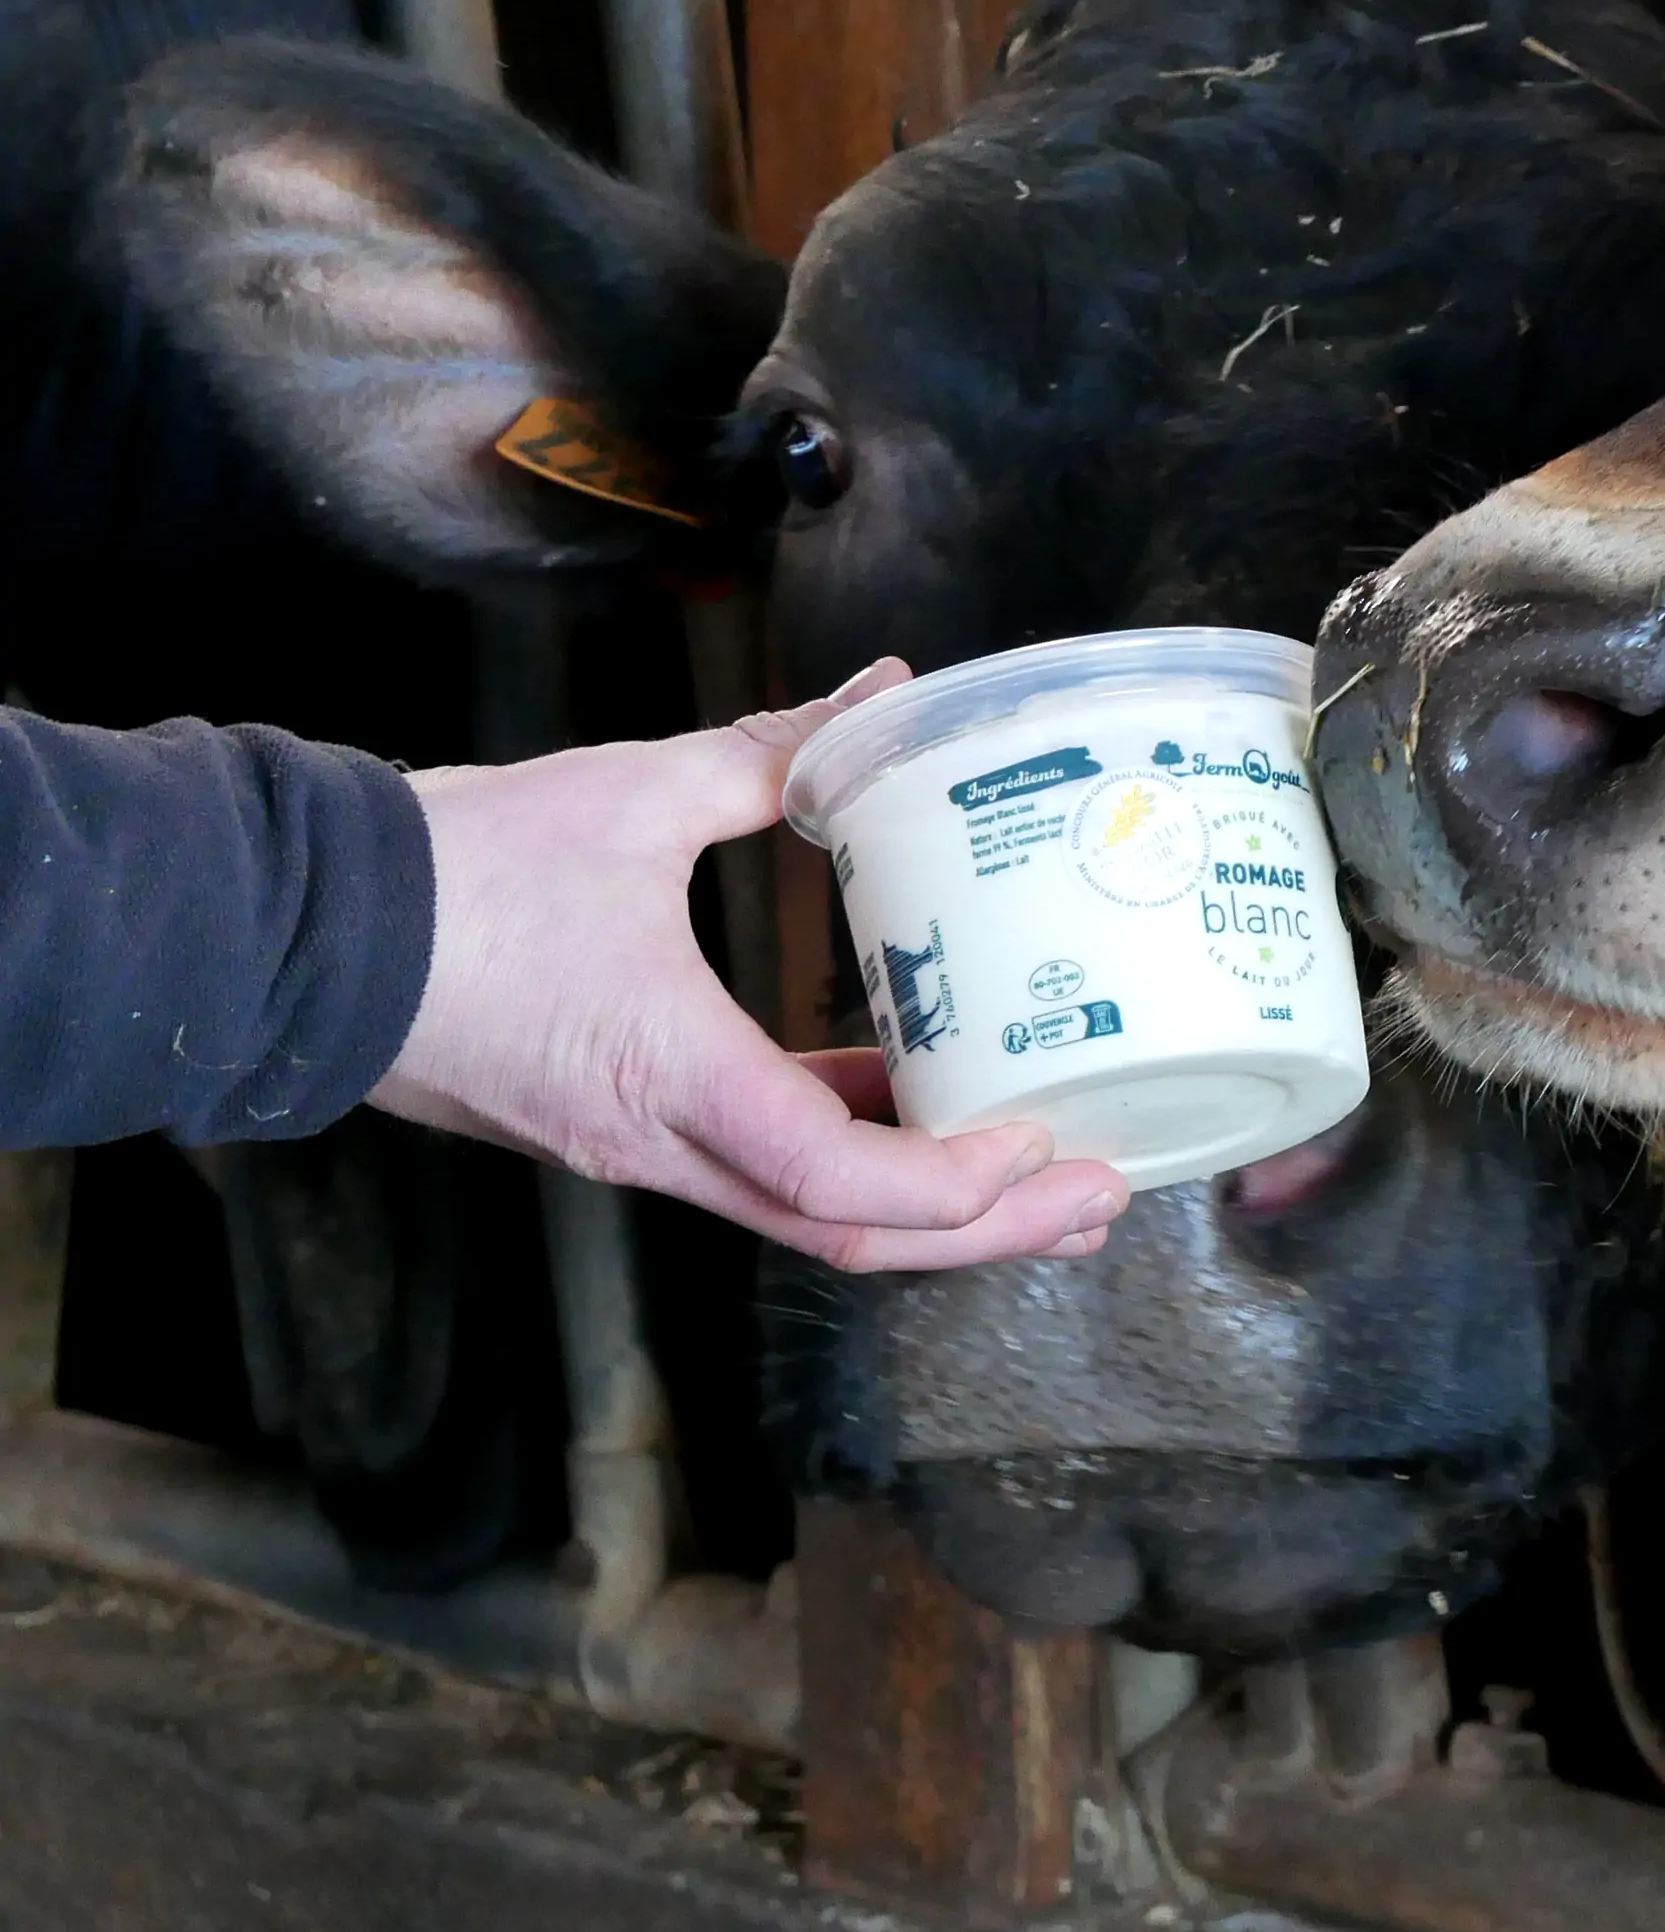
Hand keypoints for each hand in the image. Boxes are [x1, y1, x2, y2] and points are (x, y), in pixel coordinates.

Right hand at [379, 663, 1132, 1269]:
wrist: (298, 931)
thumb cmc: (460, 874)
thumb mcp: (636, 797)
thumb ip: (777, 753)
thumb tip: (884, 696)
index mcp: (669, 1076)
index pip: (835, 1180)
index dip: (952, 1187)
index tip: (1040, 1147)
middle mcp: (655, 1142)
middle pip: (842, 1235)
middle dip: (984, 1233)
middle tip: (1098, 1200)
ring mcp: (630, 1145)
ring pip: (801, 1212)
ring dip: (929, 1207)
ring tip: (1043, 1171)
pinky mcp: (614, 1124)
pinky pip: (755, 1164)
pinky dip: (852, 1154)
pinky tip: (924, 1107)